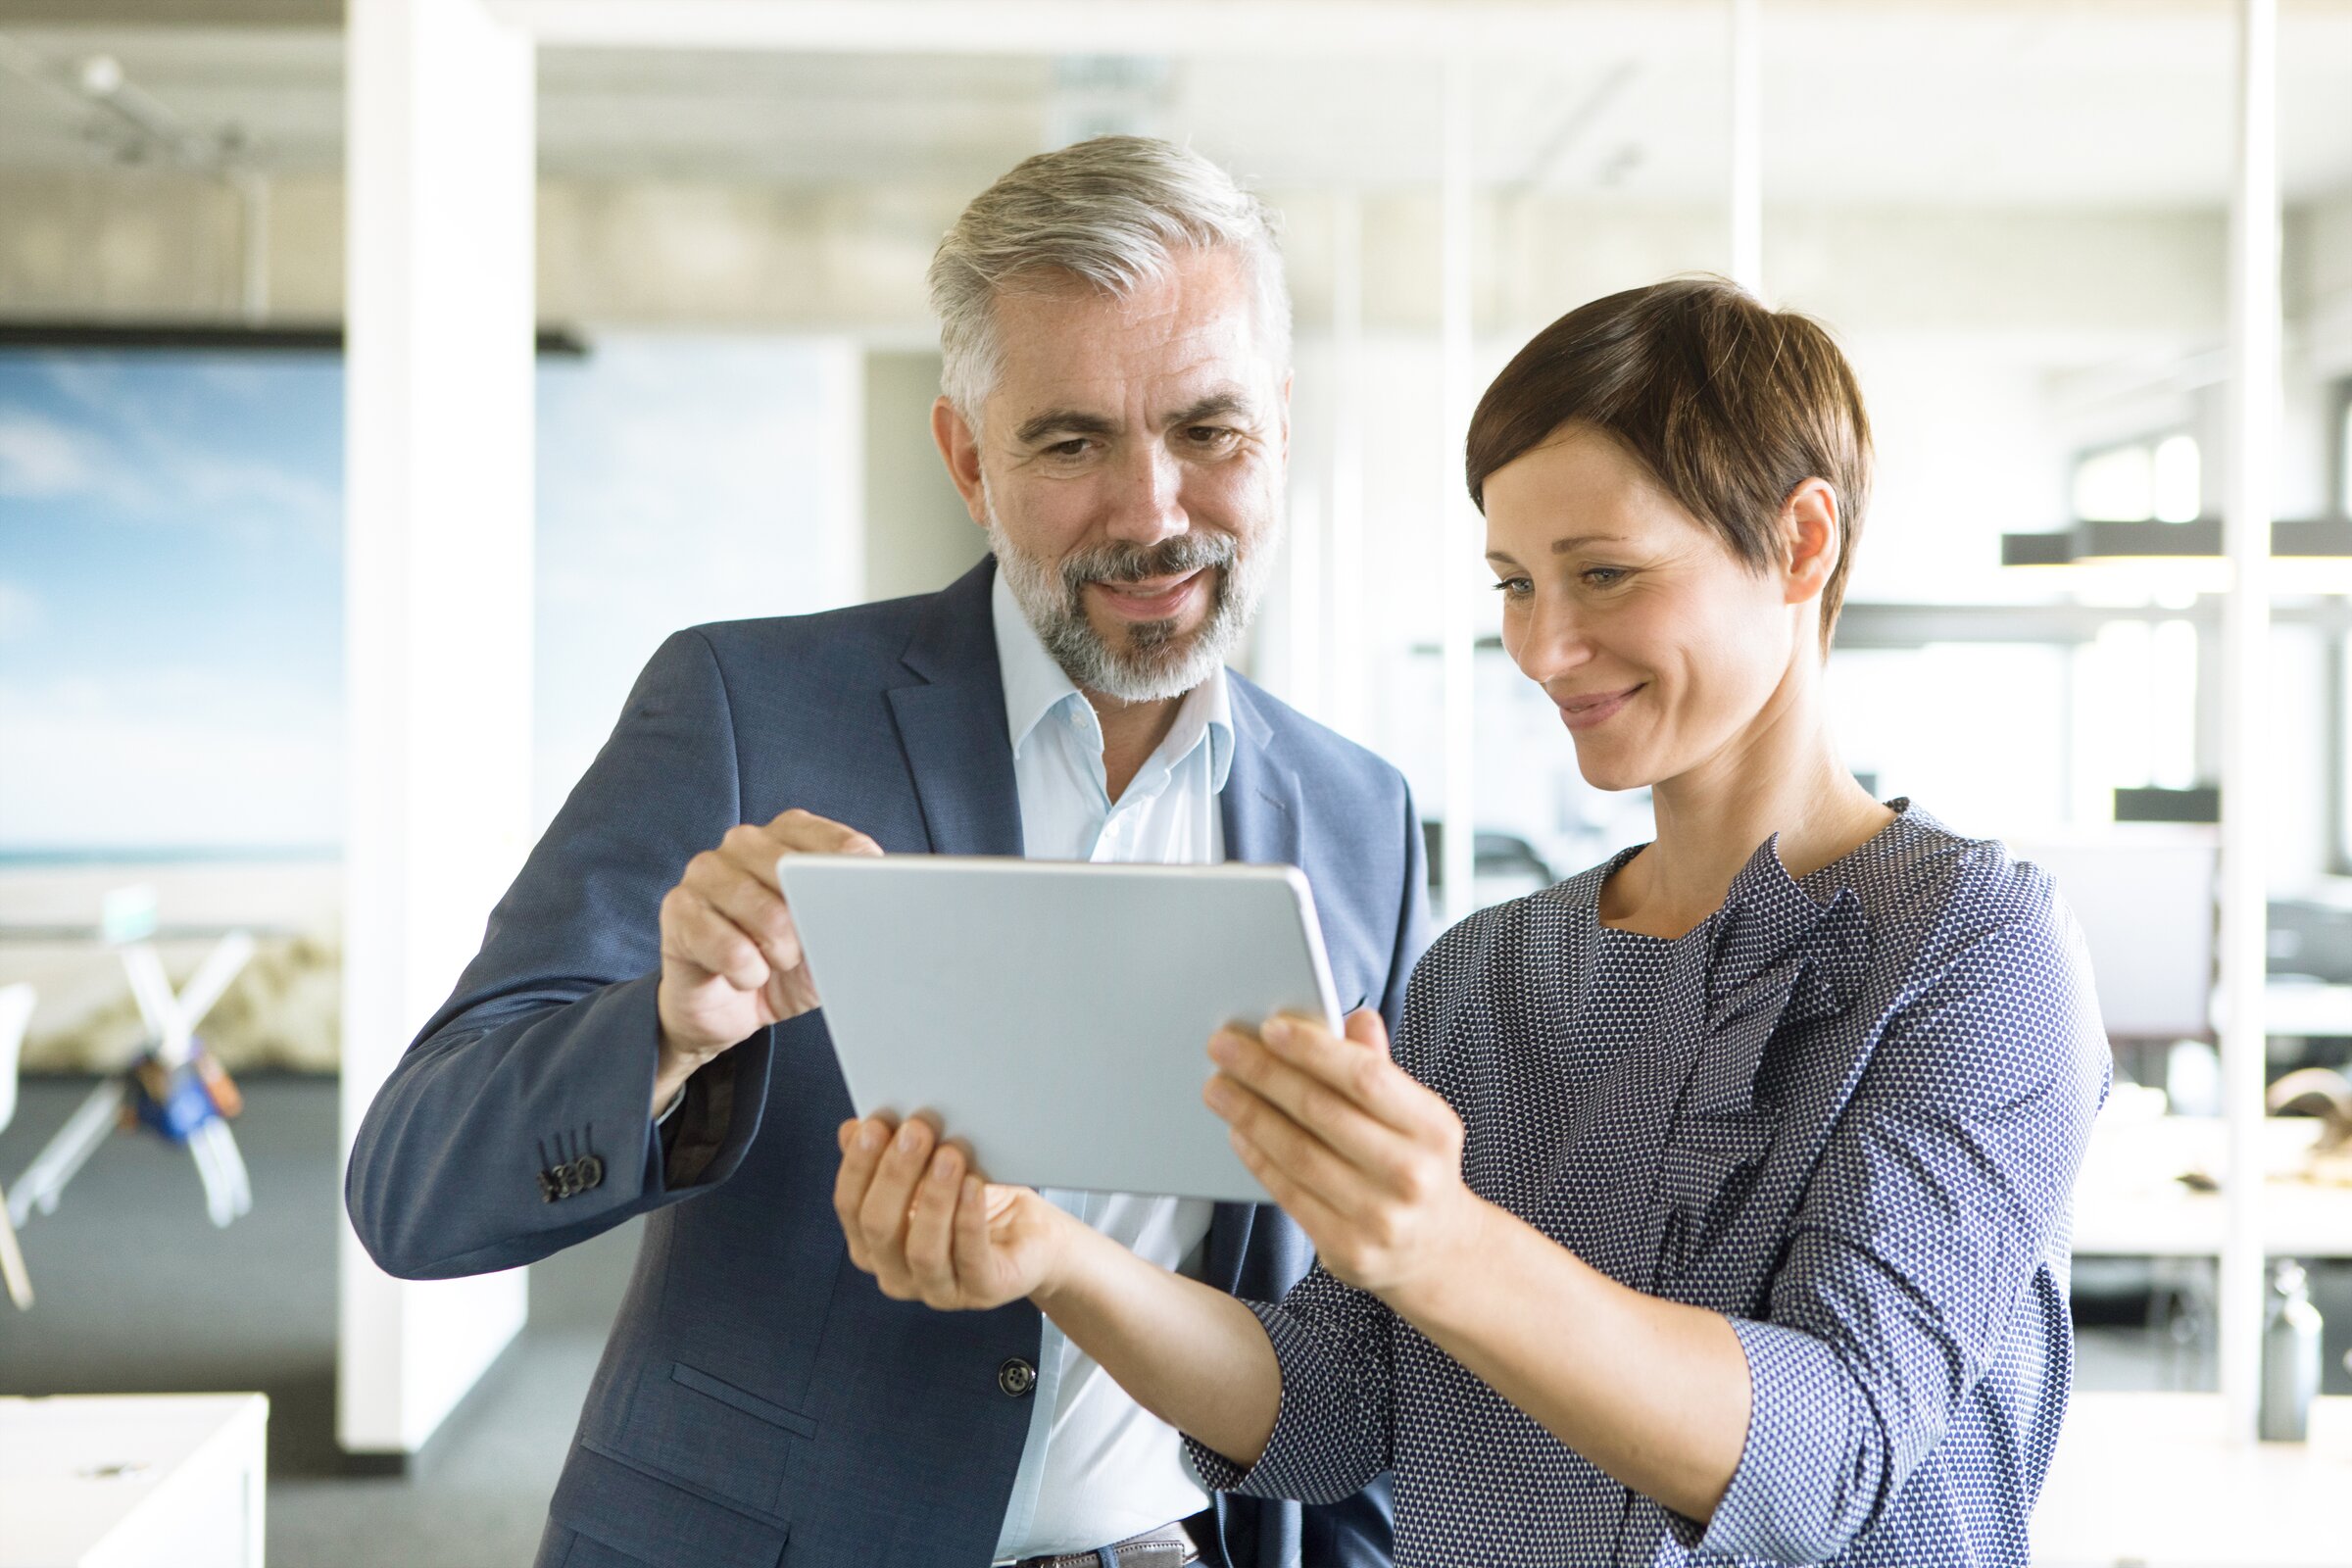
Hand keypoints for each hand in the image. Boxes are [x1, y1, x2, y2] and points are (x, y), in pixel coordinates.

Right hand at [653, 809, 880, 1109]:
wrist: (727, 1009)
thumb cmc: (785, 965)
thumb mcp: (832, 941)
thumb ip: (855, 914)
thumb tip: (889, 909)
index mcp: (792, 834)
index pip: (845, 846)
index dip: (862, 889)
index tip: (870, 915)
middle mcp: (746, 842)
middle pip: (803, 878)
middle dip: (814, 929)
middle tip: (804, 952)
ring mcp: (706, 870)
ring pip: (767, 913)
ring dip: (780, 955)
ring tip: (773, 964)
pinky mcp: (678, 908)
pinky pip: (730, 947)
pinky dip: (747, 974)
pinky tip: (742, 976)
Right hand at [831, 1114, 1070, 1310]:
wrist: (1031, 1234)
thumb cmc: (975, 1201)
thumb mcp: (929, 1172)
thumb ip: (890, 1155)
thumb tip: (853, 1129)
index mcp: (873, 1244)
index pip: (850, 1207)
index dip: (858, 1166)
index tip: (875, 1126)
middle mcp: (896, 1273)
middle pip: (879, 1227)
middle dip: (894, 1175)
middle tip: (916, 1131)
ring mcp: (938, 1289)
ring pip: (922, 1249)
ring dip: (934, 1197)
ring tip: (950, 1155)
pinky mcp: (982, 1291)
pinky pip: (970, 1258)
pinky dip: (969, 1219)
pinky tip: (974, 1185)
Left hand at [1205, 1009, 1483, 1300]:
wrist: (1436, 1250)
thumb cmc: (1415, 1166)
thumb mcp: (1415, 1117)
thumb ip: (1381, 1068)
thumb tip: (1355, 1018)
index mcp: (1434, 1129)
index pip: (1365, 1077)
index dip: (1314, 1049)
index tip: (1270, 1028)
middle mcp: (1412, 1175)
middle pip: (1321, 1111)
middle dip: (1264, 1073)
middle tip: (1223, 1048)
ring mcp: (1380, 1218)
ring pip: (1298, 1153)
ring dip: (1249, 1114)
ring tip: (1218, 1088)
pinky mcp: (1347, 1249)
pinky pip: (1289, 1194)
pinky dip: (1258, 1158)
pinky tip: (1238, 1131)